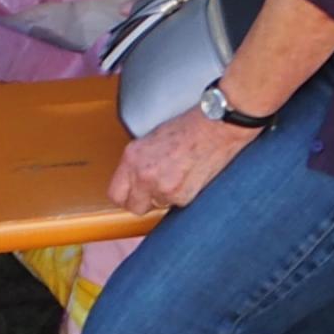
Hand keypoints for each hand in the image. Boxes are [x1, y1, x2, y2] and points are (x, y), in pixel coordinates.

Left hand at [107, 112, 255, 212]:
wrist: (218, 126)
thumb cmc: (191, 126)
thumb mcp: (153, 138)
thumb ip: (139, 162)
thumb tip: (135, 179)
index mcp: (132, 158)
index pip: (115, 194)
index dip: (127, 195)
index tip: (134, 193)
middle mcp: (144, 175)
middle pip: (135, 207)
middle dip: (146, 200)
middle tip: (159, 187)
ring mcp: (163, 187)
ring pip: (159, 205)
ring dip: (168, 196)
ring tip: (180, 175)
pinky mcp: (182, 196)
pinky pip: (178, 204)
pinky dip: (185, 195)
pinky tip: (192, 176)